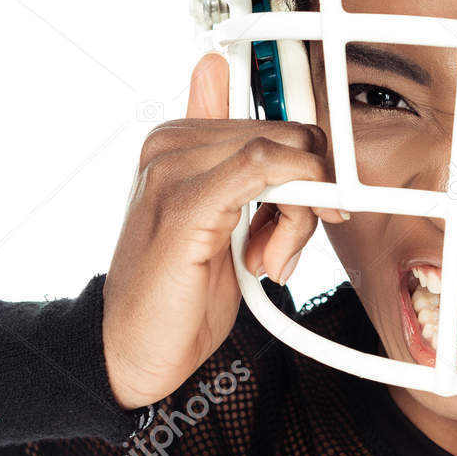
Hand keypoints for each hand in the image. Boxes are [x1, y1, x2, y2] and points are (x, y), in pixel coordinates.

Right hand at [100, 52, 344, 408]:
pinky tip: (272, 256)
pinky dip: (292, 210)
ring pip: (283, 154)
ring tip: (272, 260)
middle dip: (311, 190)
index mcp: (179, 140)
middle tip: (290, 244)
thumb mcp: (220, 218)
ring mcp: (172, 169)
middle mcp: (171, 144)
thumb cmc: (178, 290)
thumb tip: (252, 106)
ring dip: (301, 215)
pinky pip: (264, 168)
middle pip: (285, 136)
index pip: (273, 121)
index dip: (309, 162)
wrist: (135, 349)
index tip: (321, 201)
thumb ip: (239, 167)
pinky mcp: (183, 203)